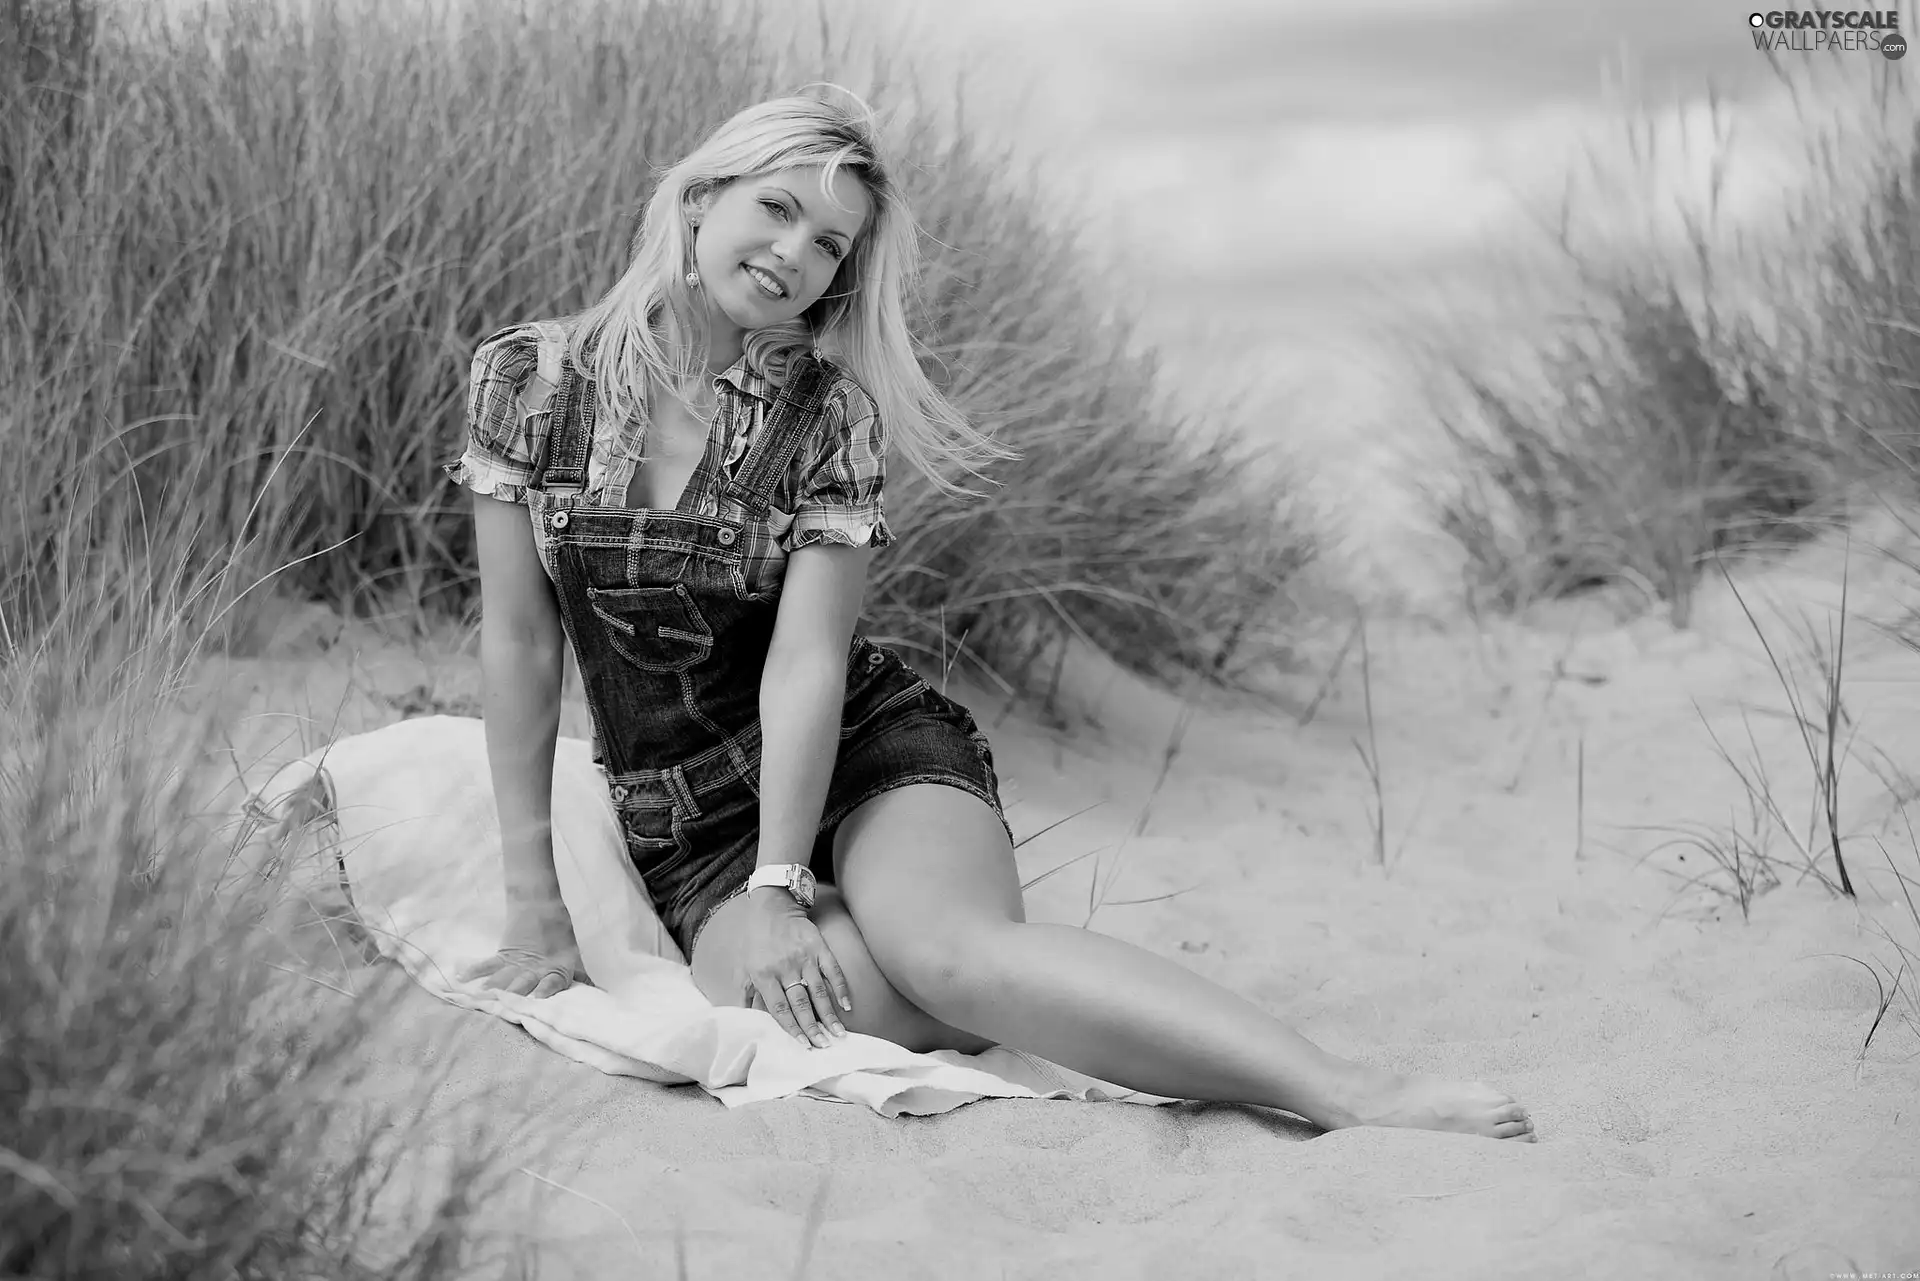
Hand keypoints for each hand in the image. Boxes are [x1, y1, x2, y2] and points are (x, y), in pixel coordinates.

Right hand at [459, 896, 584, 998]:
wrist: (540, 905)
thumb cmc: (559, 934)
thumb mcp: (573, 956)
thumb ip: (581, 977)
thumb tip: (598, 994)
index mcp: (555, 969)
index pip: (552, 983)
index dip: (546, 991)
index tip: (539, 999)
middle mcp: (535, 969)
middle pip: (524, 983)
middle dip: (517, 995)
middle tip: (508, 1006)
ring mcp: (517, 962)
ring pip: (504, 977)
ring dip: (494, 988)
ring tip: (483, 997)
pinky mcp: (503, 955)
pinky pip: (487, 964)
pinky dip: (474, 970)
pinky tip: (461, 978)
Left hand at [736, 887, 851, 1047]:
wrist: (772, 907)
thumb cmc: (756, 941)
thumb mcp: (744, 966)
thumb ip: (746, 994)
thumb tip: (745, 1021)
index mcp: (764, 975)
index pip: (779, 1008)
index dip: (791, 1027)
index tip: (802, 1044)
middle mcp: (785, 967)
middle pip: (800, 1003)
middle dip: (812, 1027)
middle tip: (823, 1045)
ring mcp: (804, 957)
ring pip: (819, 991)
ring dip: (829, 1014)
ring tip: (838, 1034)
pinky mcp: (820, 947)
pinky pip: (833, 971)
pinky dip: (841, 988)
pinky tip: (847, 1005)